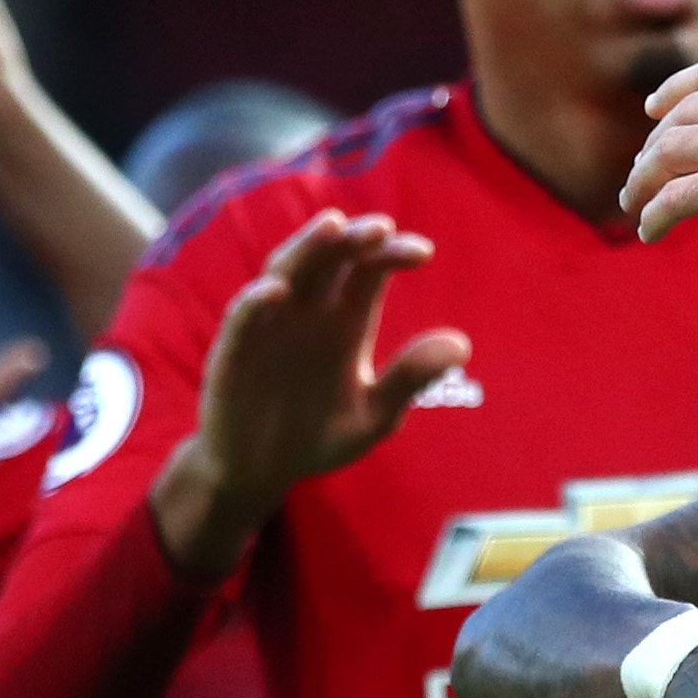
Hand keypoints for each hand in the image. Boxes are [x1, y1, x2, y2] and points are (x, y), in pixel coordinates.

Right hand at [147, 212, 468, 577]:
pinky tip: (277, 291)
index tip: (422, 252)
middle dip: (352, 240)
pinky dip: (257, 302)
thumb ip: (409, 378)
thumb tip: (462, 344)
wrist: (262, 471)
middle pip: (330, 259)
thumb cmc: (319, 436)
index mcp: (346, 320)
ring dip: (307, 248)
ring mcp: (271, 326)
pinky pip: (243, 319)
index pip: (369, 271)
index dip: (391, 254)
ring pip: (286, 272)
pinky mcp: (235, 351)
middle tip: (380, 227)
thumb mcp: (374, 415)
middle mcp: (309, 312)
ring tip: (332, 226)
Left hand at [626, 53, 697, 261]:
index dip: (677, 86)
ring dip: (643, 178)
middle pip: (684, 113)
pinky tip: (648, 231)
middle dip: (655, 141)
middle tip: (644, 168)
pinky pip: (674, 196)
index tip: (656, 105)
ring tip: (634, 201)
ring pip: (667, 152)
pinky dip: (654, 213)